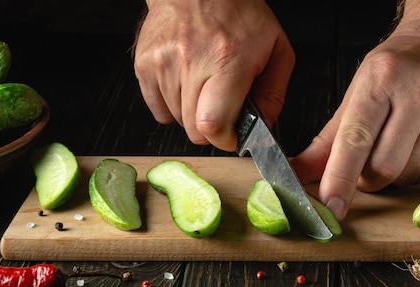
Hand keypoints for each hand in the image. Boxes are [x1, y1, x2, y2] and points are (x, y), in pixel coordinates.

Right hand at [134, 0, 294, 150]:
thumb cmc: (239, 15)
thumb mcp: (276, 49)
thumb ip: (274, 93)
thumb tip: (263, 126)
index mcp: (227, 60)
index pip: (213, 124)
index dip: (224, 139)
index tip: (232, 135)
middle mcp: (191, 61)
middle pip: (194, 129)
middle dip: (211, 128)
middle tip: (222, 108)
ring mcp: (163, 63)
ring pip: (177, 120)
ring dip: (193, 114)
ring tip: (204, 86)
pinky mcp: (144, 64)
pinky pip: (158, 111)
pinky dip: (173, 107)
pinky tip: (186, 85)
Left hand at [291, 5, 419, 219]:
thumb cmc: (400, 65)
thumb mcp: (359, 89)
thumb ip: (329, 137)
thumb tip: (300, 172)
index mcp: (382, 80)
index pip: (355, 140)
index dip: (340, 178)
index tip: (331, 206)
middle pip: (384, 168)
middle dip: (367, 179)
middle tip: (366, 162)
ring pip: (409, 176)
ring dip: (394, 175)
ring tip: (398, 144)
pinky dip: (419, 170)